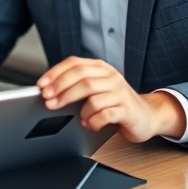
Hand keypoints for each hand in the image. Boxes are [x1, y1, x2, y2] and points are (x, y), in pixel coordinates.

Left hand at [37, 57, 185, 142]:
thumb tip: (47, 90)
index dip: (55, 73)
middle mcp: (111, 77)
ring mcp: (121, 93)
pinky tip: (90, 124)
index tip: (41, 85)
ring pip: (92, 96)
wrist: (146, 115)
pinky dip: (93, 121)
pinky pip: (105, 114)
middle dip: (61, 90)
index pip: (74, 64)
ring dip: (78, 109)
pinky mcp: (128, 110)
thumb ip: (77, 84)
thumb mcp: (96, 88)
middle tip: (48, 101)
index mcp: (101, 68)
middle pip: (81, 78)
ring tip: (76, 117)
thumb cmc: (115, 102)